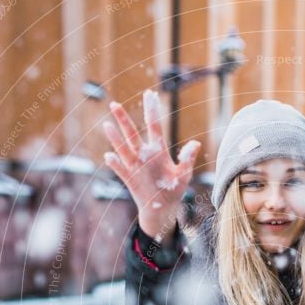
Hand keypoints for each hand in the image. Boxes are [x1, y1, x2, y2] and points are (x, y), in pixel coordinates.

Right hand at [102, 89, 200, 240]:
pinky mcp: (130, 179)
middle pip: (133, 134)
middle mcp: (145, 156)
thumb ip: (188, 159)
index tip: (150, 94)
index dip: (152, 111)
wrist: (163, 209)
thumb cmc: (173, 190)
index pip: (154, 127)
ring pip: (123, 149)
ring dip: (116, 138)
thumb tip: (196, 143)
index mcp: (159, 151)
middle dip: (124, 120)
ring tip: (107, 125)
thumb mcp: (184, 175)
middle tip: (114, 104)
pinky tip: (109, 155)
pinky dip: (115, 163)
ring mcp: (135, 166)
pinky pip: (121, 169)